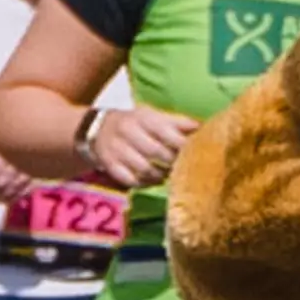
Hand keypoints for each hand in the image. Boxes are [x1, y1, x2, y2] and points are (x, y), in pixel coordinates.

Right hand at [82, 103, 197, 188]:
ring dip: (161, 176)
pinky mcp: (110, 166)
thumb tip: (203, 127)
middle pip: (157, 152)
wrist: (97, 128)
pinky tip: (154, 181)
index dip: (182, 145)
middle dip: (174, 163)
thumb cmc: (135, 123)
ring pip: (145, 169)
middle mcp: (128, 131)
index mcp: (143, 118)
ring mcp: (117, 150)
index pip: (166, 132)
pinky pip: (132, 180)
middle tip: (185, 169)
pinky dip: (145, 183)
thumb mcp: (153, 116)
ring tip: (170, 176)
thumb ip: (178, 122)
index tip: (195, 153)